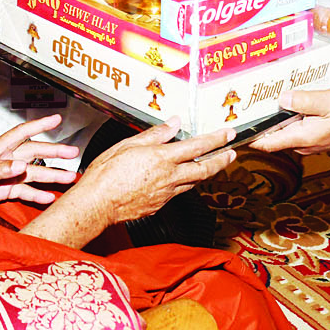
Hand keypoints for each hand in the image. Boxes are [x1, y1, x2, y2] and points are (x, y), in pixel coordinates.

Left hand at [0, 114, 79, 204]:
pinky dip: (36, 195)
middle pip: (33, 153)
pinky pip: (23, 190)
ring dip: (51, 176)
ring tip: (69, 178)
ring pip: (33, 173)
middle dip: (54, 153)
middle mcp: (3, 159)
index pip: (21, 133)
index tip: (56, 119)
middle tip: (72, 153)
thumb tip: (20, 165)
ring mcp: (4, 175)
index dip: (39, 125)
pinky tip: (49, 198)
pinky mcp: (2, 190)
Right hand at [76, 120, 236, 224]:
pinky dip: (184, 183)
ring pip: (193, 182)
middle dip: (221, 160)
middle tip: (231, 153)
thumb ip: (154, 135)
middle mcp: (169, 177)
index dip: (216, 139)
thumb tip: (172, 123)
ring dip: (205, 172)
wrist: (97, 204)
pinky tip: (180, 179)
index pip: (197, 146)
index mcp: (162, 159)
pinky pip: (177, 192)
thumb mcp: (127, 145)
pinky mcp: (159, 205)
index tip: (228, 133)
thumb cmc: (106, 175)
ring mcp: (166, 194)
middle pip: (204, 169)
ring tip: (212, 165)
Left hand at [248, 86, 329, 154]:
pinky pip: (296, 129)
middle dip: (262, 122)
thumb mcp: (328, 100)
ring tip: (268, 100)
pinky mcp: (316, 137)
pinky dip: (290, 119)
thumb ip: (303, 100)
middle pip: (273, 136)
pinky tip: (292, 104)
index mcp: (302, 137)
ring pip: (285, 132)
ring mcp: (309, 142)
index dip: (249, 137)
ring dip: (277, 119)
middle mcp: (303, 144)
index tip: (234, 130)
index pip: (267, 143)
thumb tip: (281, 100)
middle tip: (249, 105)